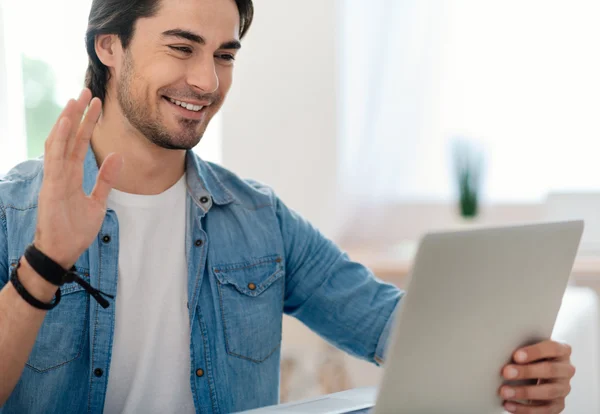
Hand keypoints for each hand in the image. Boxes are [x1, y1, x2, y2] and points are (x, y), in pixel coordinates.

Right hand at [34, 88, 122, 268]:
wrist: (62, 252)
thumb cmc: (75, 230)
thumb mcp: (98, 202)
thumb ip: (106, 179)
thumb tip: (117, 157)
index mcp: (70, 175)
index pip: (78, 143)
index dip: (87, 124)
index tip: (96, 105)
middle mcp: (60, 173)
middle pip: (69, 137)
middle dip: (78, 115)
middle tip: (87, 91)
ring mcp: (54, 178)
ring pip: (60, 143)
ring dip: (68, 121)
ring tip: (76, 99)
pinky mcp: (52, 187)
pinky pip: (55, 160)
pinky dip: (59, 140)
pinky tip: (65, 123)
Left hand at [499, 340, 574, 412]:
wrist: (538, 371)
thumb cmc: (532, 357)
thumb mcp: (530, 349)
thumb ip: (523, 350)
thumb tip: (501, 352)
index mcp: (562, 351)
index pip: (552, 348)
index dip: (534, 352)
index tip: (516, 356)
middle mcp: (566, 370)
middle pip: (550, 370)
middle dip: (526, 372)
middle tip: (506, 372)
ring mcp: (564, 388)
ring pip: (548, 392)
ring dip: (524, 392)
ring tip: (505, 392)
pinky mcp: (558, 404)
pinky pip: (544, 410)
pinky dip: (525, 409)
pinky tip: (509, 405)